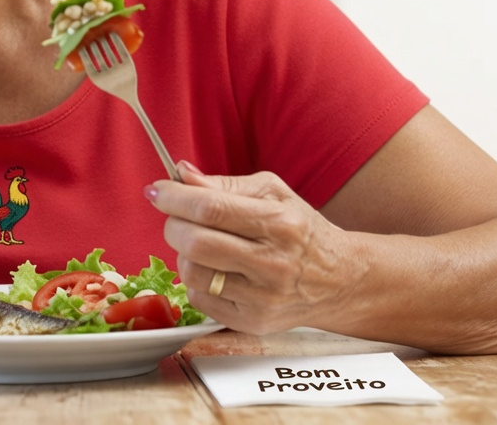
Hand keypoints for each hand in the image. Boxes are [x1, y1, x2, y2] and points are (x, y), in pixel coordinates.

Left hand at [146, 161, 359, 334]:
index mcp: (280, 223)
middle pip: (196, 243)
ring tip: (201, 246)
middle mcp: (273, 263)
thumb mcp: (272, 194)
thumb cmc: (301, 231)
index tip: (157, 190)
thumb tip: (181, 174)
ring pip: (192, 273)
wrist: (339, 280)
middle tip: (177, 217)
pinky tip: (216, 270)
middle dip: (173, 224)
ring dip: (184, 254)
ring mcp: (262, 298)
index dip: (175, 198)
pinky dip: (197, 280)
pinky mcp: (252, 322)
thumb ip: (224, 185)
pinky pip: (199, 299)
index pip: (211, 209)